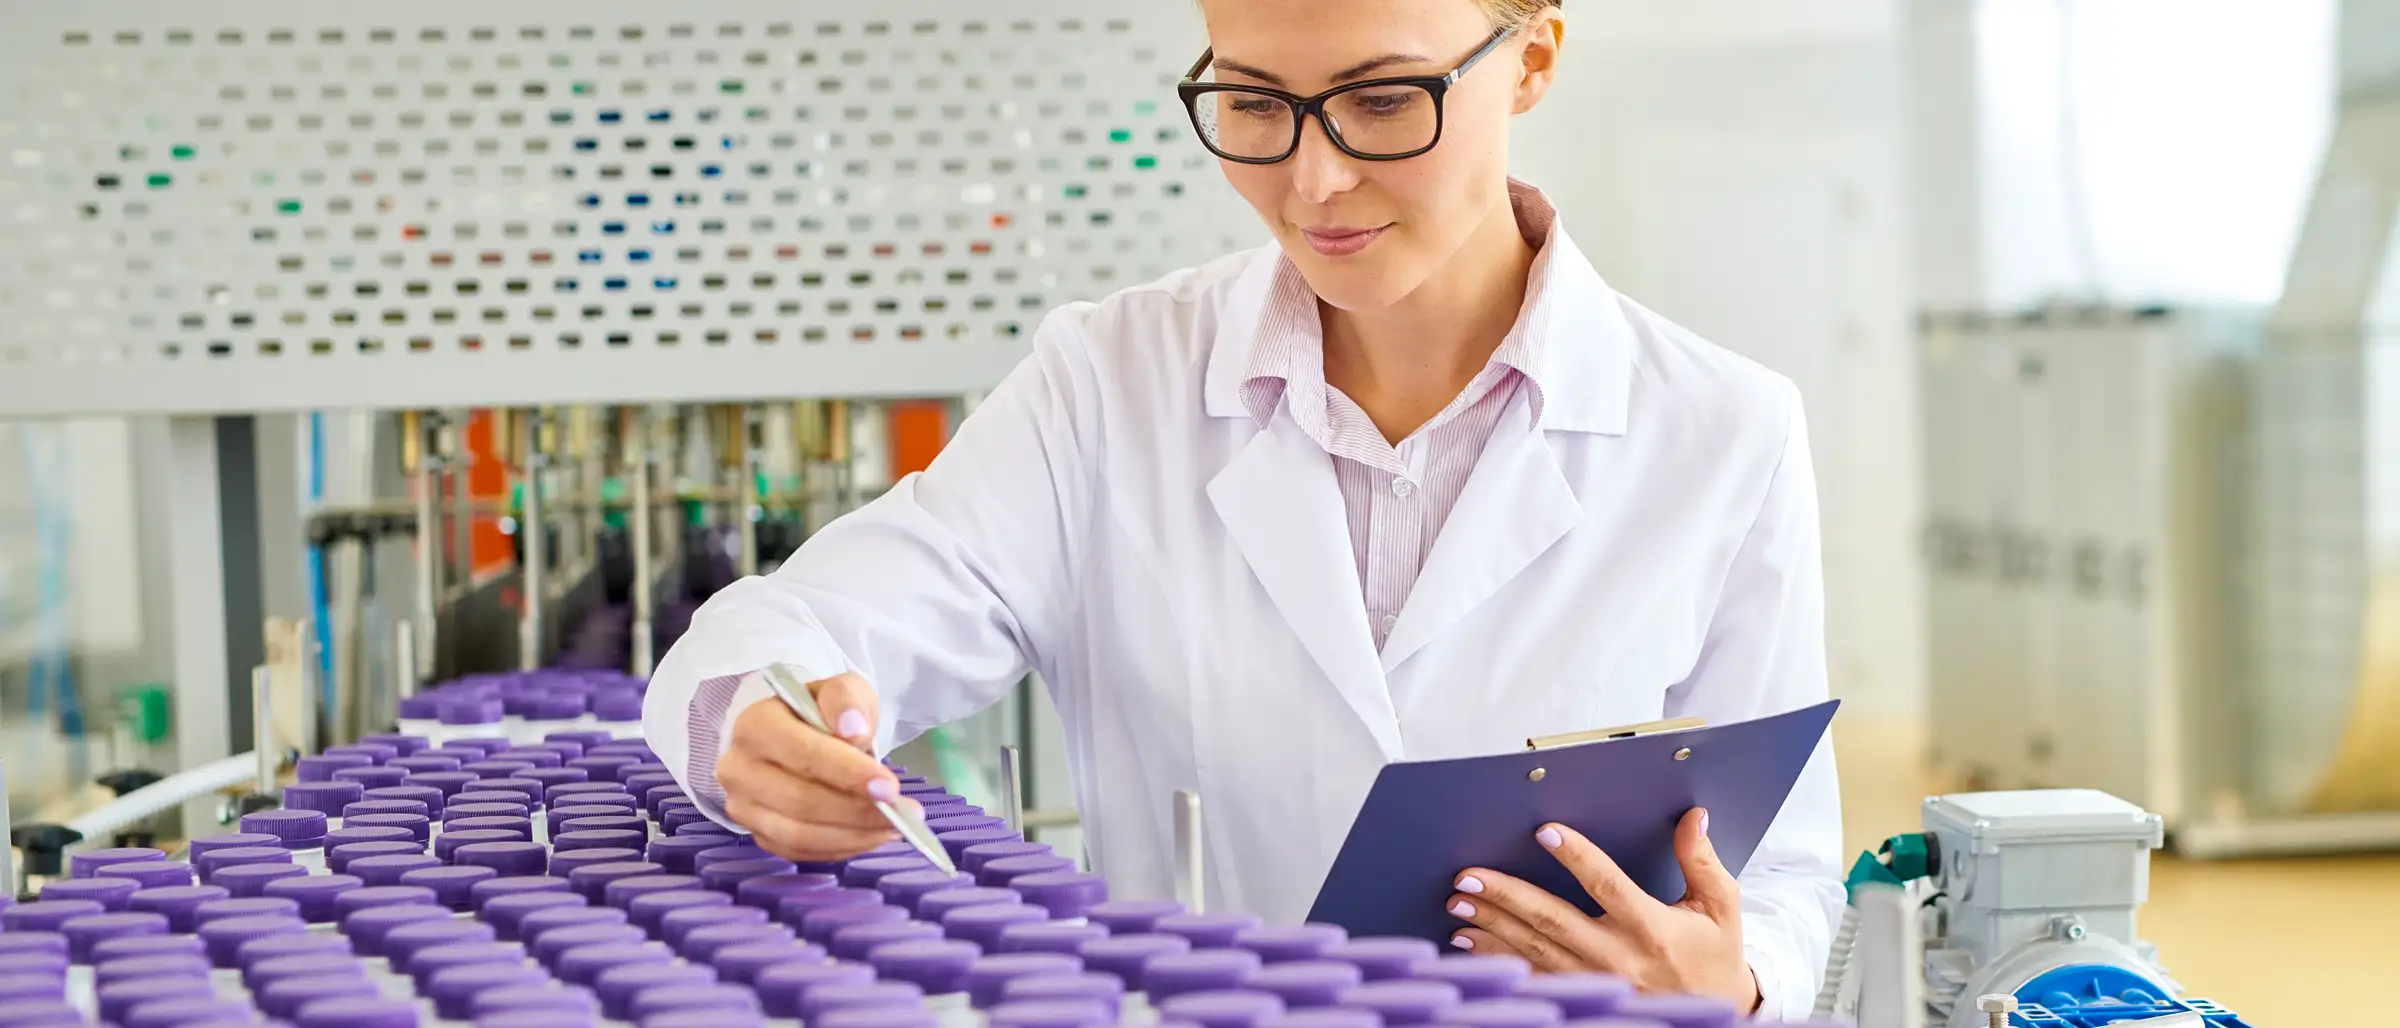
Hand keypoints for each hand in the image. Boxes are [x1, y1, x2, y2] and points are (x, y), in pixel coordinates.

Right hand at [716, 671, 913, 861]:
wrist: (797, 734)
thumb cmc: (821, 713)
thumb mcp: (841, 691)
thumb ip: (846, 701)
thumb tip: (854, 731)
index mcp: (755, 724)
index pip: (802, 754)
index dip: (847, 773)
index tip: (889, 787)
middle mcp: (739, 768)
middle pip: (801, 800)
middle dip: (856, 810)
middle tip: (900, 813)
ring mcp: (743, 806)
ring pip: (799, 834)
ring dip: (853, 835)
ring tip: (893, 827)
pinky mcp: (756, 833)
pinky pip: (800, 851)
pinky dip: (840, 847)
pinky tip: (869, 836)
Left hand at [1445, 808, 1760, 1012]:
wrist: (1716, 1016)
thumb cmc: (1714, 956)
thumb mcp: (1721, 908)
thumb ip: (1702, 861)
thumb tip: (1694, 816)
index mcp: (1652, 928)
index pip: (1609, 886)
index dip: (1577, 858)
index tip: (1546, 832)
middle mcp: (1619, 957)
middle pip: (1555, 921)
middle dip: (1509, 897)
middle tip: (1470, 877)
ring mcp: (1597, 982)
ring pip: (1535, 952)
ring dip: (1493, 926)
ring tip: (1460, 903)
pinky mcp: (1584, 998)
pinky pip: (1533, 978)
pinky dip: (1498, 960)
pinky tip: (1471, 942)